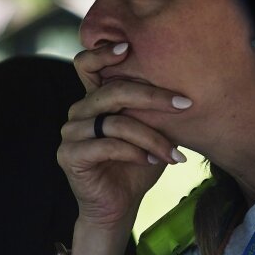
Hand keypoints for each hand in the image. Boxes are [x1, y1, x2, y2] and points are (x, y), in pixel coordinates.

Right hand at [57, 41, 191, 254]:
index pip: (86, 64)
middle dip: (153, 96)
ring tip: (173, 153)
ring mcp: (71, 133)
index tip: (129, 47)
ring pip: (116, 122)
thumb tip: (185, 89)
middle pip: (113, 91)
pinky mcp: (70, 155)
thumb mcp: (151, 132)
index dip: (102, 52)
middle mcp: (78, 112)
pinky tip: (151, 162)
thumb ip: (154, 110)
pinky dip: (134, 152)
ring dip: (151, 137)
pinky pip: (106, 145)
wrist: (119, 206)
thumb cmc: (137, 166)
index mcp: (94, 100)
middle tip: (184, 105)